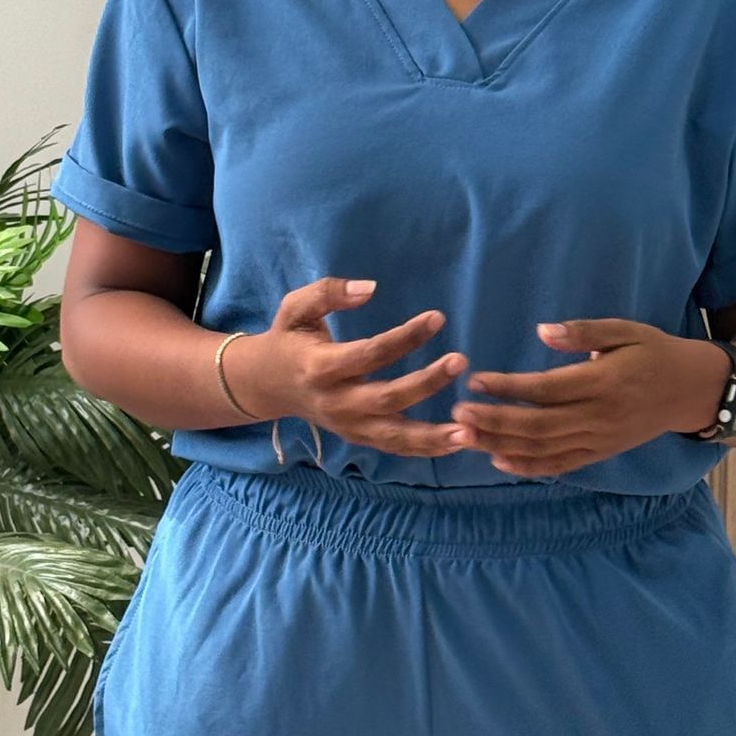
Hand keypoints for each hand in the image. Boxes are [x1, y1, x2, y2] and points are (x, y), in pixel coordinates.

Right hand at [220, 277, 465, 455]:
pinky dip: (427, 448)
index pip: (369, 354)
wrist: (265, 385)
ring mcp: (347, 426)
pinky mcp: (357, 437)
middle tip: (461, 361)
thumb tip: (369, 287)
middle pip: (387, 398)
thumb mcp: (296, 308)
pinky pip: (395, 447)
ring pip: (395, 436)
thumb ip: (328, 292)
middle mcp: (335, 403)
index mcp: (319, 368)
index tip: (437, 317)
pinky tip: (460, 442)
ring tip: (470, 430)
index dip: (404, 337)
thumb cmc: (288, 339)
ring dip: (434, 436)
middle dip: (426, 382)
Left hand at [448, 318, 721, 477]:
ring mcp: (599, 440)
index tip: (475, 380)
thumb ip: (584, 332)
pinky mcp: (600, 453)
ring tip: (465, 437)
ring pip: (544, 449)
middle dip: (494, 421)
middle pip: (538, 426)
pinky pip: (560, 465)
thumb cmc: (655, 353)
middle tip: (457, 414)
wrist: (692, 391)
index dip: (508, 387)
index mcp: (603, 382)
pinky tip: (498, 459)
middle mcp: (599, 417)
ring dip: (502, 445)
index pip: (546, 389)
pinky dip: (528, 467)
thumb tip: (543, 331)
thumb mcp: (626, 330)